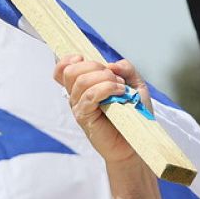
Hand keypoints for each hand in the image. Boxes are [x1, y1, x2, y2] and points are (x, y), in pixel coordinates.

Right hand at [54, 55, 151, 169]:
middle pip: (71, 71)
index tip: (85, 58)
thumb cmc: (134, 114)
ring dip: (104, 78)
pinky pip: (89, 97)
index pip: (62, 70)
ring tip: (121, 87)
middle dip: (95, 67)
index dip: (68, 60)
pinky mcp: (84, 118)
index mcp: (84, 86)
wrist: (137, 140)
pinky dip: (106, 89)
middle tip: (115, 77)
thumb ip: (126, 69)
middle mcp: (77, 96)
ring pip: (81, 81)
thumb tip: (112, 64)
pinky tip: (121, 92)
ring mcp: (79, 107)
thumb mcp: (135, 85)